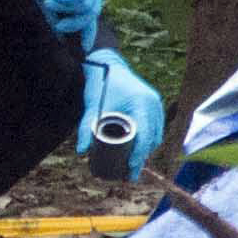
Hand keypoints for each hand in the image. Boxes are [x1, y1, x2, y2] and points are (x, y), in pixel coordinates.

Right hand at [3, 0, 103, 39]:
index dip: (88, 29)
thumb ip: (58, 19)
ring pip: (86, 7)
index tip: (85, 48)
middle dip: (75, 22)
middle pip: (92, 11)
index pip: (91, 10)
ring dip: (64, 8)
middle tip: (60, 25)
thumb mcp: (47, 2)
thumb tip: (64, 42)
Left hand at [79, 48, 164, 177]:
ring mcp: (156, 102)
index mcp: (142, 104)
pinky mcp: (153, 102)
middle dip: (142, 157)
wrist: (105, 63)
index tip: (130, 169)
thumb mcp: (92, 107)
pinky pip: (155, 126)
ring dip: (147, 150)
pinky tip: (143, 151)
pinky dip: (150, 139)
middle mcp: (153, 103)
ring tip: (134, 167)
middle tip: (129, 174)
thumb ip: (85, 129)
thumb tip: (80, 152)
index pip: (144, 137)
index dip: (138, 156)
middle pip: (152, 138)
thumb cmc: (99, 84)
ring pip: (156, 133)